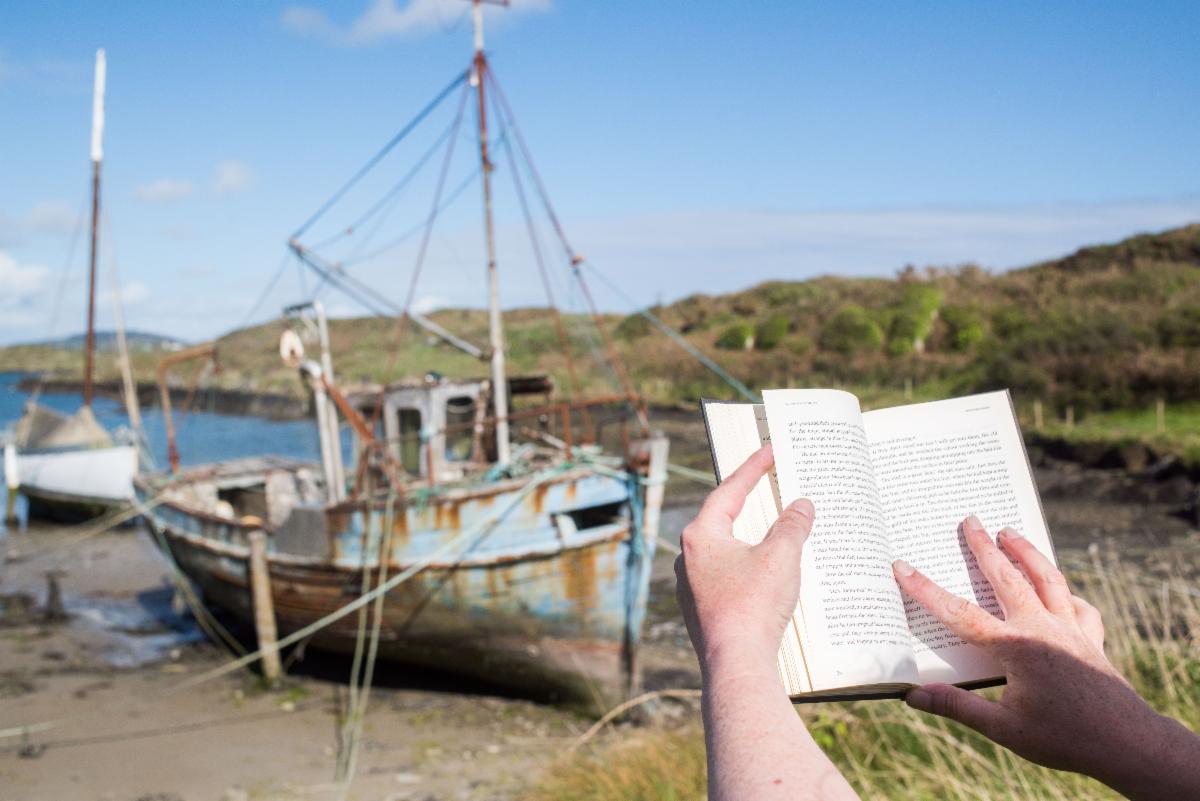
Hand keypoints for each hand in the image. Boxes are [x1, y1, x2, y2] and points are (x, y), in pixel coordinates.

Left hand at [675, 444, 814, 679]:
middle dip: (748, 502)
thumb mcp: (781, 557)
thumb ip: (792, 525)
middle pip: (722, 519)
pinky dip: (746, 568)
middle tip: (768, 482)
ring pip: (723, 551)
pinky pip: (725, 579)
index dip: (752, 468)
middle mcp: (688, 558)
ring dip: (748, 539)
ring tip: (772, 528)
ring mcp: (691, 587)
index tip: (770, 449)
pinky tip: (765, 574)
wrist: (735, 664)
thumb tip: (801, 505)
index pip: (729, 491)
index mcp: (700, 536)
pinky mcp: (702, 611)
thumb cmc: (753, 606)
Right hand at [894, 516, 1199, 799]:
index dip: (926, 590)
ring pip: (1047, 579)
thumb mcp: (1004, 730)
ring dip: (1026, 553)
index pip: (960, 614)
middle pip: (1007, 578)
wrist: (1128, 743)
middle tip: (970, 520)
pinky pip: (1079, 606)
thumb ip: (958, 707)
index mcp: (1016, 648)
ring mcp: (1072, 630)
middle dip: (984, 547)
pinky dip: (1066, 593)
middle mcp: (1043, 629)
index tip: (902, 566)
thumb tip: (912, 696)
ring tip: (1010, 532)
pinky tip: (1062, 592)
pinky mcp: (1093, 640)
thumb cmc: (1064, 739)